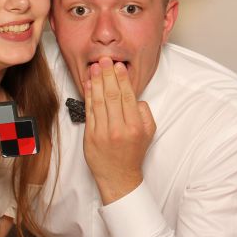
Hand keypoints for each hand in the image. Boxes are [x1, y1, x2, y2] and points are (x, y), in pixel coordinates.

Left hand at [83, 57, 155, 204]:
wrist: (118, 177)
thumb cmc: (134, 153)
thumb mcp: (149, 132)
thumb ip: (145, 112)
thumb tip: (135, 97)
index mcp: (134, 126)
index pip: (127, 96)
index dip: (122, 79)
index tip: (118, 66)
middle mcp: (118, 128)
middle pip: (112, 95)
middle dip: (108, 75)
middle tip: (105, 59)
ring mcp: (102, 132)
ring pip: (99, 101)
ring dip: (96, 82)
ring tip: (95, 67)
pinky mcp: (90, 136)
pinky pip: (89, 111)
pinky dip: (88, 96)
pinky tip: (89, 84)